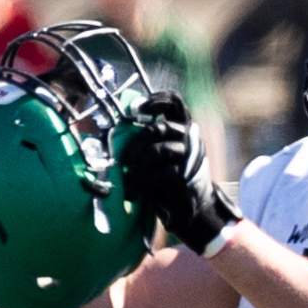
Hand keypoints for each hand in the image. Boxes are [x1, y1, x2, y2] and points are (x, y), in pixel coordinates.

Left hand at [118, 92, 241, 256]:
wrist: (189, 207)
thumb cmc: (167, 179)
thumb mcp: (158, 154)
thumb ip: (147, 140)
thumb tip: (117, 128)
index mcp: (182, 127)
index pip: (175, 102)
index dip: (157, 100)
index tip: (138, 109)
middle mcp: (188, 136)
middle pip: (157, 128)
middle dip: (134, 145)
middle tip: (123, 161)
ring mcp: (188, 155)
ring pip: (156, 151)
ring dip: (136, 167)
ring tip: (127, 180)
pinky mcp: (183, 175)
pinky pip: (158, 174)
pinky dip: (140, 184)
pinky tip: (132, 193)